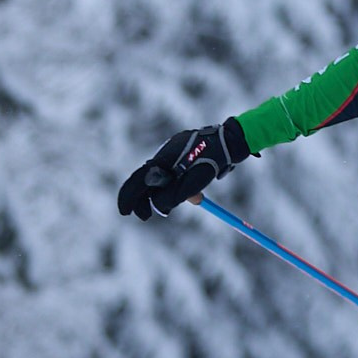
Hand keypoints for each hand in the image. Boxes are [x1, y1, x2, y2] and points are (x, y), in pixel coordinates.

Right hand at [117, 121, 246, 219]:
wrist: (232, 140)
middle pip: (146, 180)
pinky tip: (196, 192)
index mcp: (163, 158)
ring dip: (166, 194)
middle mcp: (164, 154)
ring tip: (192, 198)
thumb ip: (174, 195)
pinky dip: (177, 186)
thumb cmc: (214, 159)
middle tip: (145, 217)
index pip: (138, 180)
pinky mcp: (184, 154)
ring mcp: (174, 152)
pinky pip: (173, 174)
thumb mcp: (193, 182)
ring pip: (161, 178)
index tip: (125, 213)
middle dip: (144, 200)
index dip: (129, 198)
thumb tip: (157, 207)